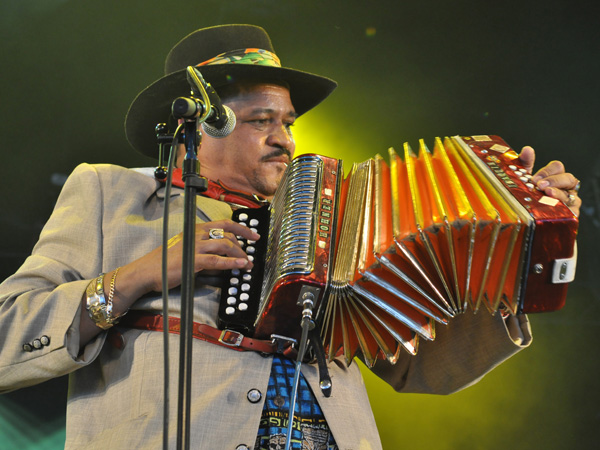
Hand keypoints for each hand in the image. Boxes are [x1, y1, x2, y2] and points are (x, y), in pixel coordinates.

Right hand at [144, 219, 258, 292]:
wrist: (146, 272)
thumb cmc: (165, 262)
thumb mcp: (188, 250)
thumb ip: (205, 251)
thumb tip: (225, 257)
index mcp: (195, 229)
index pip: (224, 223)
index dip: (242, 228)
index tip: (254, 235)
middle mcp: (196, 234)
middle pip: (227, 233)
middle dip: (243, 244)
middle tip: (251, 255)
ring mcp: (194, 246)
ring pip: (224, 244)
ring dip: (239, 254)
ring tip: (247, 263)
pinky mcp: (191, 260)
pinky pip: (216, 260)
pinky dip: (231, 262)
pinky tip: (239, 265)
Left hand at [519, 146, 580, 215]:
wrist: (530, 220)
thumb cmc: (531, 198)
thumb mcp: (525, 180)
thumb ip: (525, 164)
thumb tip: (527, 149)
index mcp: (556, 177)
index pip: (557, 167)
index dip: (547, 171)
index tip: (534, 178)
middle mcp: (566, 188)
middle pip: (568, 178)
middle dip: (554, 181)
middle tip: (540, 185)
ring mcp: (570, 202)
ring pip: (570, 195)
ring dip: (558, 194)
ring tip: (547, 194)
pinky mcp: (570, 216)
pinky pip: (571, 211)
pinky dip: (563, 209)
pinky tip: (554, 208)